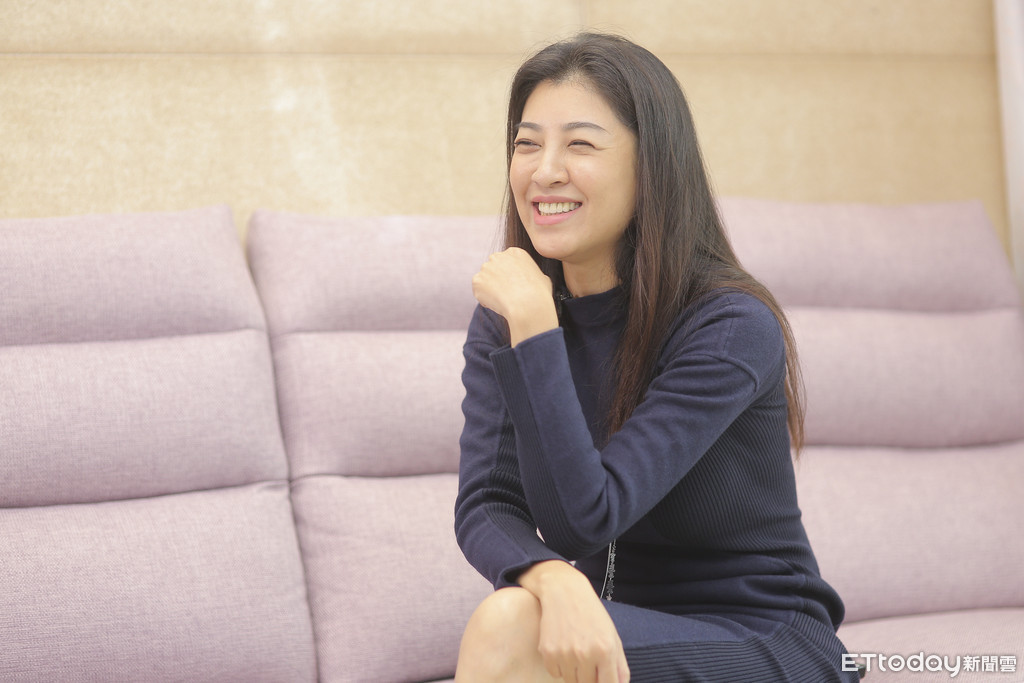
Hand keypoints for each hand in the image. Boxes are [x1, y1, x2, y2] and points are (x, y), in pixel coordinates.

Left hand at [472, 248, 558, 345]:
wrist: (528, 304)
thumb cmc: (539, 293)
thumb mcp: (543, 278)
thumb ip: (532, 275)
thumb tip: (534, 280)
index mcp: (515, 252)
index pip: (506, 263)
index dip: (510, 276)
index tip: (515, 286)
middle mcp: (498, 256)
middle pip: (493, 269)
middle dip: (497, 280)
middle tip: (507, 294)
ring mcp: (486, 267)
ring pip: (485, 281)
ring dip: (491, 290)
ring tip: (504, 301)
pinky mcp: (477, 280)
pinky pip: (479, 291)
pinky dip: (485, 299)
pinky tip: (498, 304)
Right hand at [519, 561, 630, 682]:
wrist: (564, 591)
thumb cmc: (591, 614)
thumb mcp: (612, 636)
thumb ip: (620, 666)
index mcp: (606, 650)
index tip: (601, 679)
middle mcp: (586, 654)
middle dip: (590, 677)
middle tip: (588, 660)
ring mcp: (565, 654)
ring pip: (571, 681)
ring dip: (574, 672)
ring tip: (576, 651)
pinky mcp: (548, 652)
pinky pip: (555, 673)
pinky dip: (559, 666)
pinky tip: (563, 648)